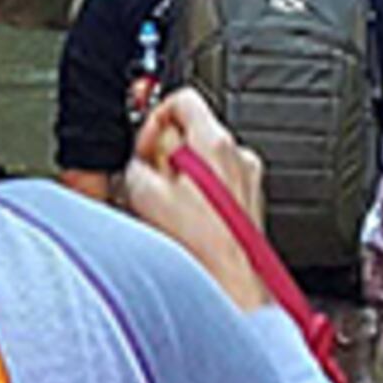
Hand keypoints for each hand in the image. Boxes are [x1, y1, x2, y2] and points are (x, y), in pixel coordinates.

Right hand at [126, 83, 271, 285]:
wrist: (231, 283)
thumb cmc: (200, 247)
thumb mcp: (145, 195)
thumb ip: (135, 165)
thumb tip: (135, 164)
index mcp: (215, 142)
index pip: (183, 99)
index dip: (154, 117)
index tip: (143, 143)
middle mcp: (238, 156)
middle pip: (192, 133)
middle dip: (164, 154)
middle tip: (149, 180)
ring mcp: (247, 180)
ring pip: (203, 163)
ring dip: (180, 179)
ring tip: (166, 208)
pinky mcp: (248, 204)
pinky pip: (217, 187)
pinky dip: (198, 197)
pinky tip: (184, 222)